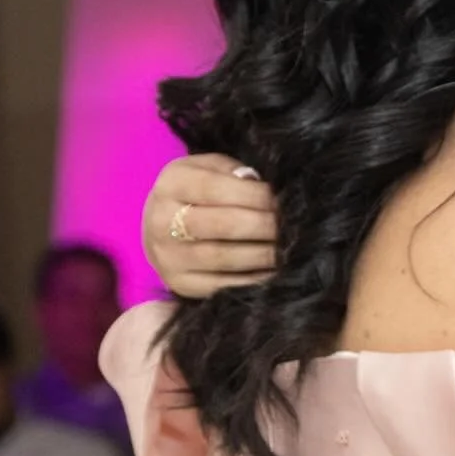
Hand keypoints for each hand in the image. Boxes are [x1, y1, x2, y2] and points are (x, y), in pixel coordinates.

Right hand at [143, 155, 277, 296]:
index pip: (217, 188)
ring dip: (264, 254)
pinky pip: (223, 286)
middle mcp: (161, 221)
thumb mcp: (211, 168)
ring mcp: (168, 257)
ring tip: (289, 248)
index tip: (283, 200)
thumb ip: (236, 172)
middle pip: (223, 224)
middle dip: (265, 225)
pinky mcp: (180, 284)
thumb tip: (265, 188)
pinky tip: (275, 270)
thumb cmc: (199, 192)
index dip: (256, 195)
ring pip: (224, 257)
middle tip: (293, 226)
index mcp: (172, 184)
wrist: (163, 226)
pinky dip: (254, 279)